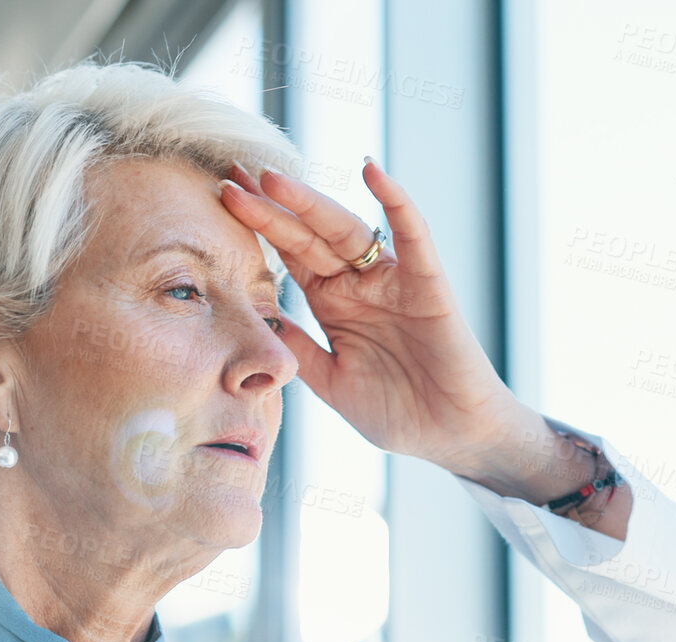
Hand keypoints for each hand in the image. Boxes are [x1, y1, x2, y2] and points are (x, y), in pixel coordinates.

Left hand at [218, 159, 526, 473]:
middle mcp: (359, 283)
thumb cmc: (398, 412)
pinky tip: (373, 171)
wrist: (452, 436)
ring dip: (310, 202)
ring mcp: (392, 280)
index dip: (257, 225)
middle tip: (231, 177)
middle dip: (270, 206)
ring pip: (346, 230)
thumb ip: (298, 350)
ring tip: (272, 178)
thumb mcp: (331, 382)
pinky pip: (413, 236)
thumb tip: (256, 320)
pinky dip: (396, 202)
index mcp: (333, 302)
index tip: (222, 196)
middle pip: (308, 234)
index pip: (289, 253)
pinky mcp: (428, 285)